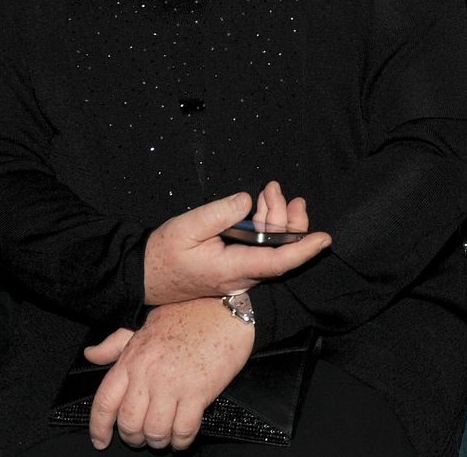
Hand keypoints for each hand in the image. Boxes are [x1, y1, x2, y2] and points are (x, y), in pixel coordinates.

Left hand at [87, 298, 252, 450]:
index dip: (99, 427)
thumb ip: (116, 343)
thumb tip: (91, 354)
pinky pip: (183, 430)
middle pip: (129, 423)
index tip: (101, 440)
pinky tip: (183, 435)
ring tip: (165, 435)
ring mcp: (173, 383)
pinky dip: (181, 440)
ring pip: (155, 431)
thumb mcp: (147, 324)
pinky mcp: (198, 391)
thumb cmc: (190, 314)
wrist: (227, 309)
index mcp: (133, 357)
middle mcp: (149, 372)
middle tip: (142, 436)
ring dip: (158, 440)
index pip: (105, 401)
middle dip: (133, 437)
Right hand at [144, 186, 330, 304]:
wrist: (142, 276)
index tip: (324, 238)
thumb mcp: (188, 227)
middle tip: (284, 193)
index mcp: (233, 268)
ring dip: (274, 218)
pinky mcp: (232, 265)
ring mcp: (238, 271)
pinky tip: (261, 205)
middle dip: (288, 220)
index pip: (279, 262)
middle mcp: (242, 274)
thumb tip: (248, 201)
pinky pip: (257, 247)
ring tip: (272, 191)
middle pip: (278, 250)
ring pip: (269, 246)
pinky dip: (263, 225)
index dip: (303, 249)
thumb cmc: (163, 254)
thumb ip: (220, 212)